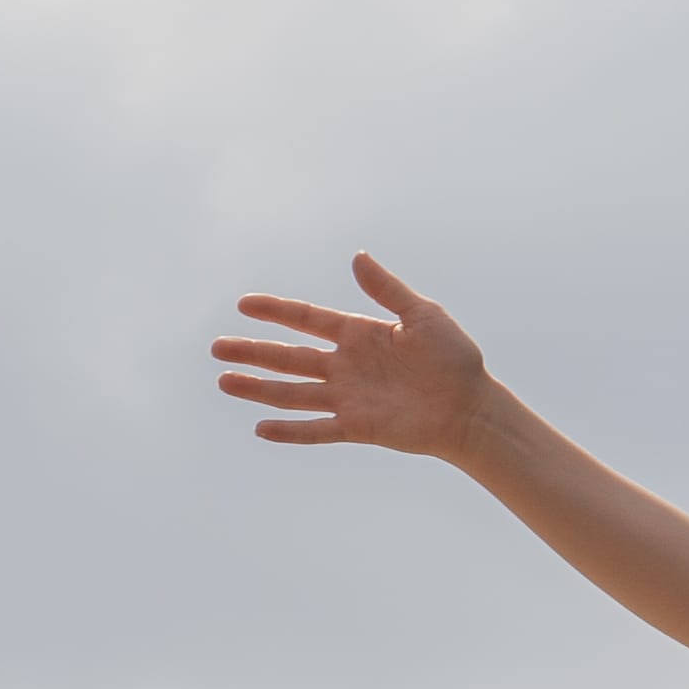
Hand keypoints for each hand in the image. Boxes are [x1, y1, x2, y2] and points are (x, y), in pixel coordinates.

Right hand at [218, 253, 504, 457]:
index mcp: (358, 334)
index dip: (276, 311)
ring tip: (224, 381)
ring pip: (293, 393)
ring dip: (259, 388)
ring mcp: (348, 398)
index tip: (244, 304)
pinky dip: (291, 431)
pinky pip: (317, 429)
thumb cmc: (454, 358)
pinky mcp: (358, 427)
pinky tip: (261, 429)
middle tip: (216, 347)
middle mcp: (345, 366)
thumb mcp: (423, 315)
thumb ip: (387, 290)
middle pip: (289, 357)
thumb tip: (358, 256)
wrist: (472, 407)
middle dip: (253, 351)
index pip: (307, 319)